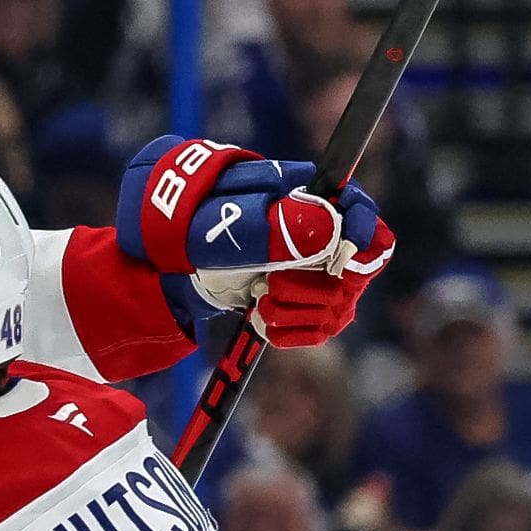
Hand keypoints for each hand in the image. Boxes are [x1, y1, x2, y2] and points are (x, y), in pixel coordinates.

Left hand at [119, 135, 396, 346]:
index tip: (342, 260)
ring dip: (301, 312)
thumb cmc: (190, 231)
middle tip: (274, 287)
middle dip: (318, 286)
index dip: (363, 233)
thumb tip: (331, 227)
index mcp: (307, 198)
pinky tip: (264, 322)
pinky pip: (324, 326)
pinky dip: (294, 332)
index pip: (361, 211)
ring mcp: (313, 270)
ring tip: (262, 303)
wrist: (166, 264)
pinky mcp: (302, 302)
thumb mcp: (223, 226)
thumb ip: (274, 227)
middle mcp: (319, 234)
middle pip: (357, 267)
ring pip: (341, 303)